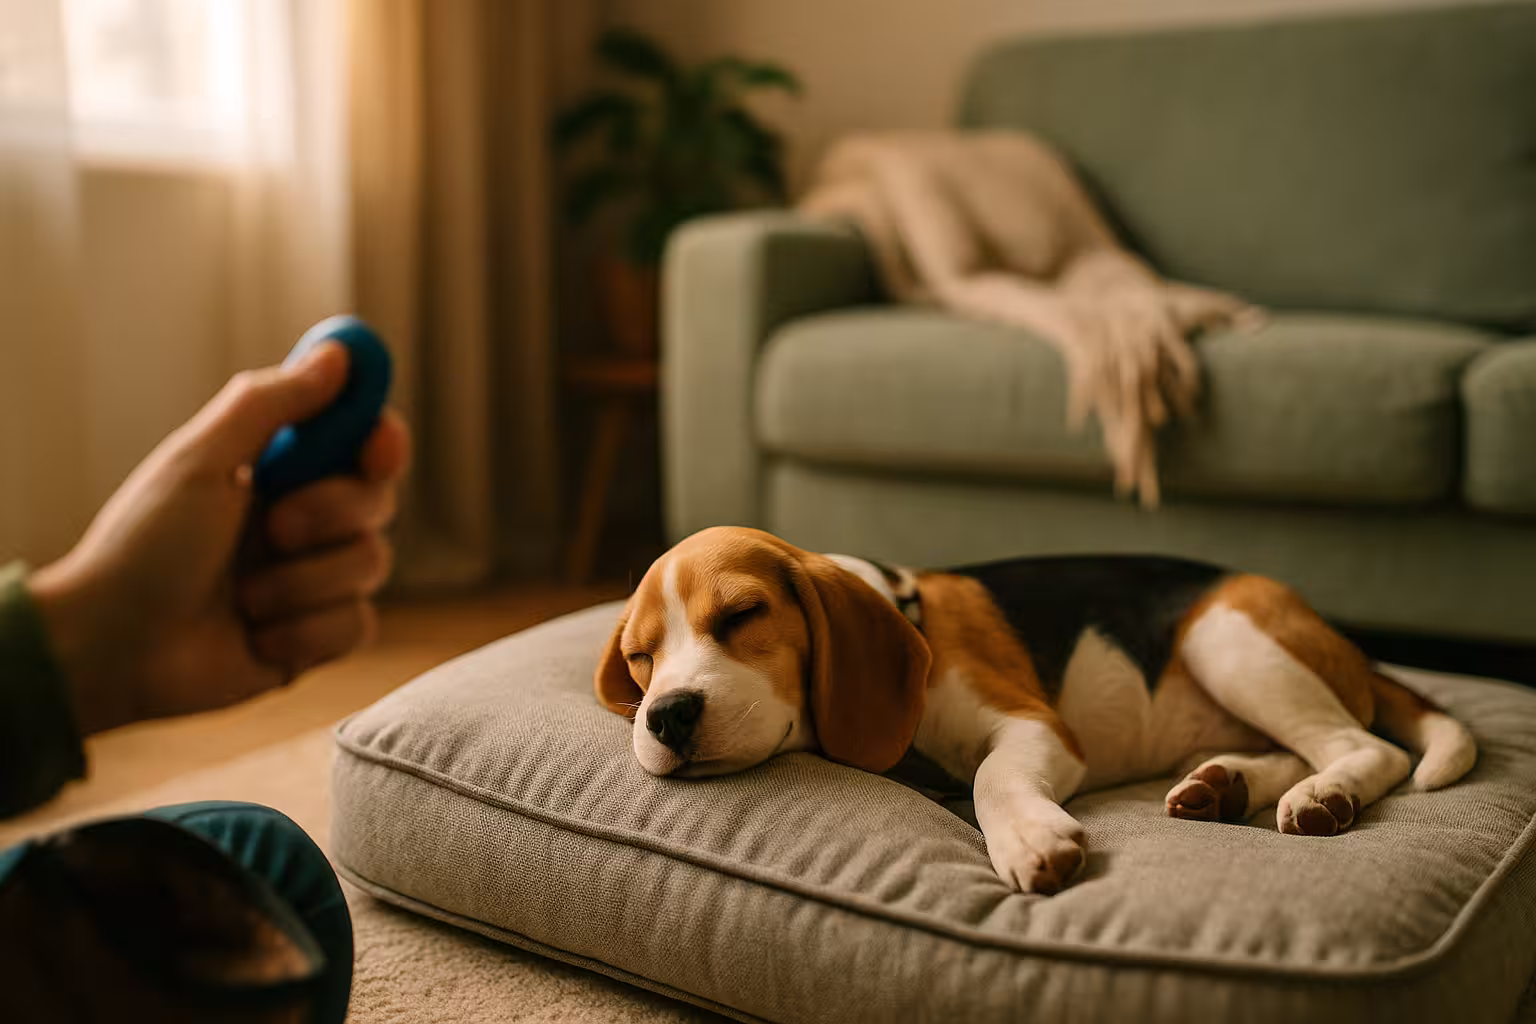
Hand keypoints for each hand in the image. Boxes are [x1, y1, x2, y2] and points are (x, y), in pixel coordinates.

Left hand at [29, 343, 410, 734]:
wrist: (113, 649)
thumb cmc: (143, 547)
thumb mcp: (201, 461)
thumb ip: (270, 403)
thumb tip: (339, 353)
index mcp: (277, 470)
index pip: (358, 438)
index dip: (381, 436)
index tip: (377, 446)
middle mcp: (304, 520)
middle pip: (377, 498)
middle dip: (332, 513)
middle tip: (276, 528)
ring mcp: (313, 579)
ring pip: (371, 563)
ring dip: (304, 582)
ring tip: (245, 598)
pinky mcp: (317, 636)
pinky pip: (358, 624)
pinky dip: (306, 632)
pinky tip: (257, 639)